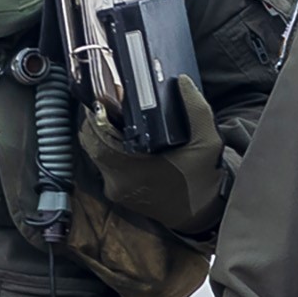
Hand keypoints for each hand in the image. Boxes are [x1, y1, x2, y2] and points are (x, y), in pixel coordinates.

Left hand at [80, 76, 224, 235]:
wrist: (201, 214)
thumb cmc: (202, 178)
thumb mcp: (206, 141)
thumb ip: (195, 109)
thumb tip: (182, 81)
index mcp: (130, 169)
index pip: (94, 136)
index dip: (95, 113)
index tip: (105, 96)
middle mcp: (116, 182)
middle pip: (91, 142)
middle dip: (98, 120)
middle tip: (113, 102)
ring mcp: (115, 190)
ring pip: (96, 153)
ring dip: (103, 134)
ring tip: (120, 116)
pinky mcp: (118, 194)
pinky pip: (105, 164)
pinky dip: (111, 149)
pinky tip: (127, 136)